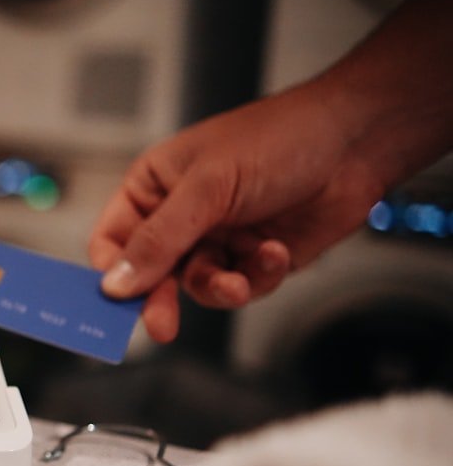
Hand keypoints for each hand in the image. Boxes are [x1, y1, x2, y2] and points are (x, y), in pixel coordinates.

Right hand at [89, 85, 383, 342]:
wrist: (356, 143)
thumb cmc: (278, 139)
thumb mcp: (207, 189)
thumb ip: (158, 240)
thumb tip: (115, 282)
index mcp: (155, 186)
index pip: (112, 238)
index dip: (110, 270)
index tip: (113, 299)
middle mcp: (182, 215)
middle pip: (150, 273)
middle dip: (160, 298)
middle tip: (162, 326)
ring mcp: (218, 238)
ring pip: (197, 287)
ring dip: (220, 287)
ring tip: (240, 280)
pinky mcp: (253, 258)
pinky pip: (240, 286)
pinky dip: (258, 275)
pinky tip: (275, 251)